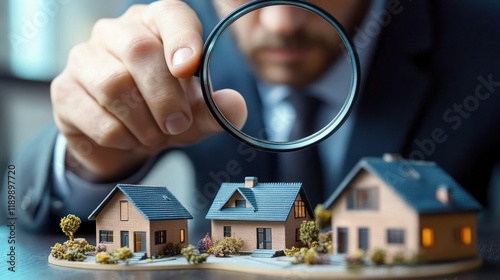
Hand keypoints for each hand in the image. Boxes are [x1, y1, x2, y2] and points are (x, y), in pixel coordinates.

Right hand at [51, 0, 246, 182]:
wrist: (121, 138)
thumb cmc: (161, 112)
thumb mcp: (194, 113)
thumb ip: (215, 110)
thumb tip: (234, 107)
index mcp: (156, 26)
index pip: (171, 15)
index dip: (182, 39)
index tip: (188, 67)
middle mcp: (116, 33)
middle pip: (139, 50)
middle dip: (165, 96)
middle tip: (179, 124)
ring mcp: (84, 58)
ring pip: (114, 85)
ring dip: (144, 122)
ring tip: (156, 136)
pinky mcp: (64, 91)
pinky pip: (97, 117)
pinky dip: (123, 138)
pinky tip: (130, 138)